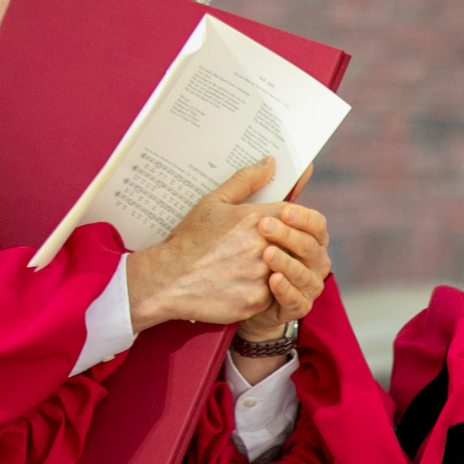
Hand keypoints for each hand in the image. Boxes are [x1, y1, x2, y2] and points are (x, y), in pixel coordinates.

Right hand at [125, 158, 331, 331]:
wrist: (167, 278)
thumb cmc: (190, 239)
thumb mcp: (213, 203)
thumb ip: (245, 181)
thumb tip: (270, 162)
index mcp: (258, 219)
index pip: (296, 215)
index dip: (291, 219)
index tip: (283, 225)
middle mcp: (265, 247)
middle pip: (295, 244)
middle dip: (285, 245)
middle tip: (264, 250)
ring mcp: (263, 276)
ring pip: (288, 270)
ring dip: (277, 268)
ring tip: (252, 267)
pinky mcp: (259, 300)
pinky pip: (275, 294)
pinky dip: (265, 289)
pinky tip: (245, 283)